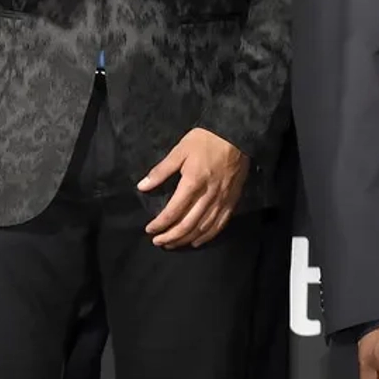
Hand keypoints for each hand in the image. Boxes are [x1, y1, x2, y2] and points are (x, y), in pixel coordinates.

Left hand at [139, 127, 248, 247]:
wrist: (236, 134)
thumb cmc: (205, 140)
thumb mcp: (179, 151)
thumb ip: (161, 171)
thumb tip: (142, 187)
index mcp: (193, 183)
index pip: (173, 211)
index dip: (160, 224)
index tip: (149, 229)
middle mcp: (208, 195)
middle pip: (188, 224)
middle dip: (171, 236)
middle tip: (158, 242)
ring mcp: (222, 199)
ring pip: (203, 227)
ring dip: (186, 239)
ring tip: (173, 244)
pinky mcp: (233, 200)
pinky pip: (220, 223)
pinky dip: (208, 235)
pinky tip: (197, 242)